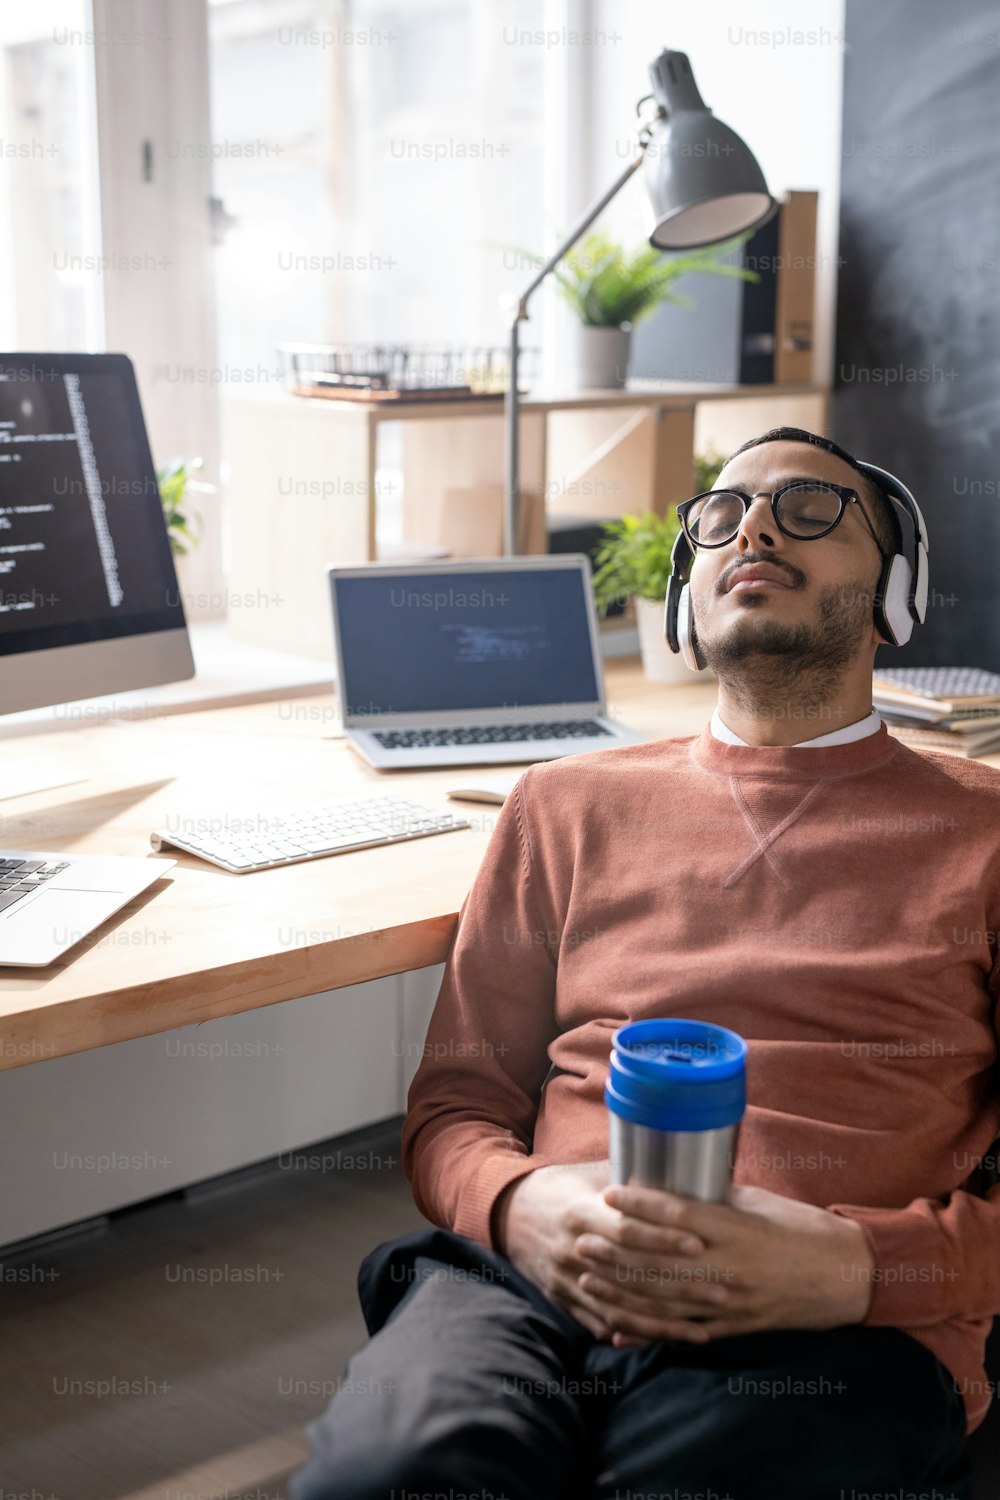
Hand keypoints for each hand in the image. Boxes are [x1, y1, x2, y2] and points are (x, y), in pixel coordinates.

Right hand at [493, 1161, 719, 1340]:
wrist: (511, 1215)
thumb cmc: (564, 1187)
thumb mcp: (592, 1175)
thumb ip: (632, 1181)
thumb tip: (685, 1175)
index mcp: (580, 1212)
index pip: (626, 1229)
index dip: (663, 1237)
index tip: (700, 1243)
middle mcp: (572, 1250)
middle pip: (631, 1274)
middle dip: (678, 1286)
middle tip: (721, 1292)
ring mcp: (567, 1281)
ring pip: (621, 1308)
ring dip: (665, 1321)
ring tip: (704, 1328)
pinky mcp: (565, 1302)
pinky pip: (604, 1325)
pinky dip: (636, 1335)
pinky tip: (666, 1341)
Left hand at [572, 1182, 876, 1347]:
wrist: (847, 1275)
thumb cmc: (803, 1228)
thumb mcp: (759, 1204)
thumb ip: (716, 1201)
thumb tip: (674, 1187)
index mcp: (737, 1228)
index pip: (679, 1216)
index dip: (640, 1206)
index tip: (610, 1194)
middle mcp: (729, 1267)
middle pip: (661, 1262)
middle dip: (616, 1254)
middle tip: (581, 1241)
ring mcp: (731, 1302)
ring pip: (665, 1301)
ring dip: (622, 1293)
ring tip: (588, 1281)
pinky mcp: (735, 1326)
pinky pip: (685, 1332)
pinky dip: (650, 1332)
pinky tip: (619, 1328)